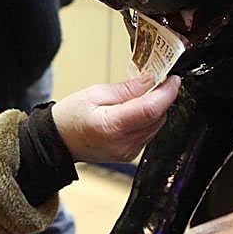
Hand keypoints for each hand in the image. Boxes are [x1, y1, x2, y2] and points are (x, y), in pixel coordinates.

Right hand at [52, 73, 180, 162]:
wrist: (59, 141)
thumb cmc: (70, 117)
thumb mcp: (94, 93)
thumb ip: (126, 89)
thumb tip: (150, 80)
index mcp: (111, 126)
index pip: (151, 109)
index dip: (167, 93)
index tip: (173, 79)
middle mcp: (123, 143)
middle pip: (157, 117)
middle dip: (160, 98)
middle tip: (155, 81)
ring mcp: (128, 152)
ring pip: (156, 125)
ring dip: (154, 109)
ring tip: (138, 97)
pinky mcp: (130, 154)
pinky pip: (148, 133)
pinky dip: (147, 120)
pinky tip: (133, 112)